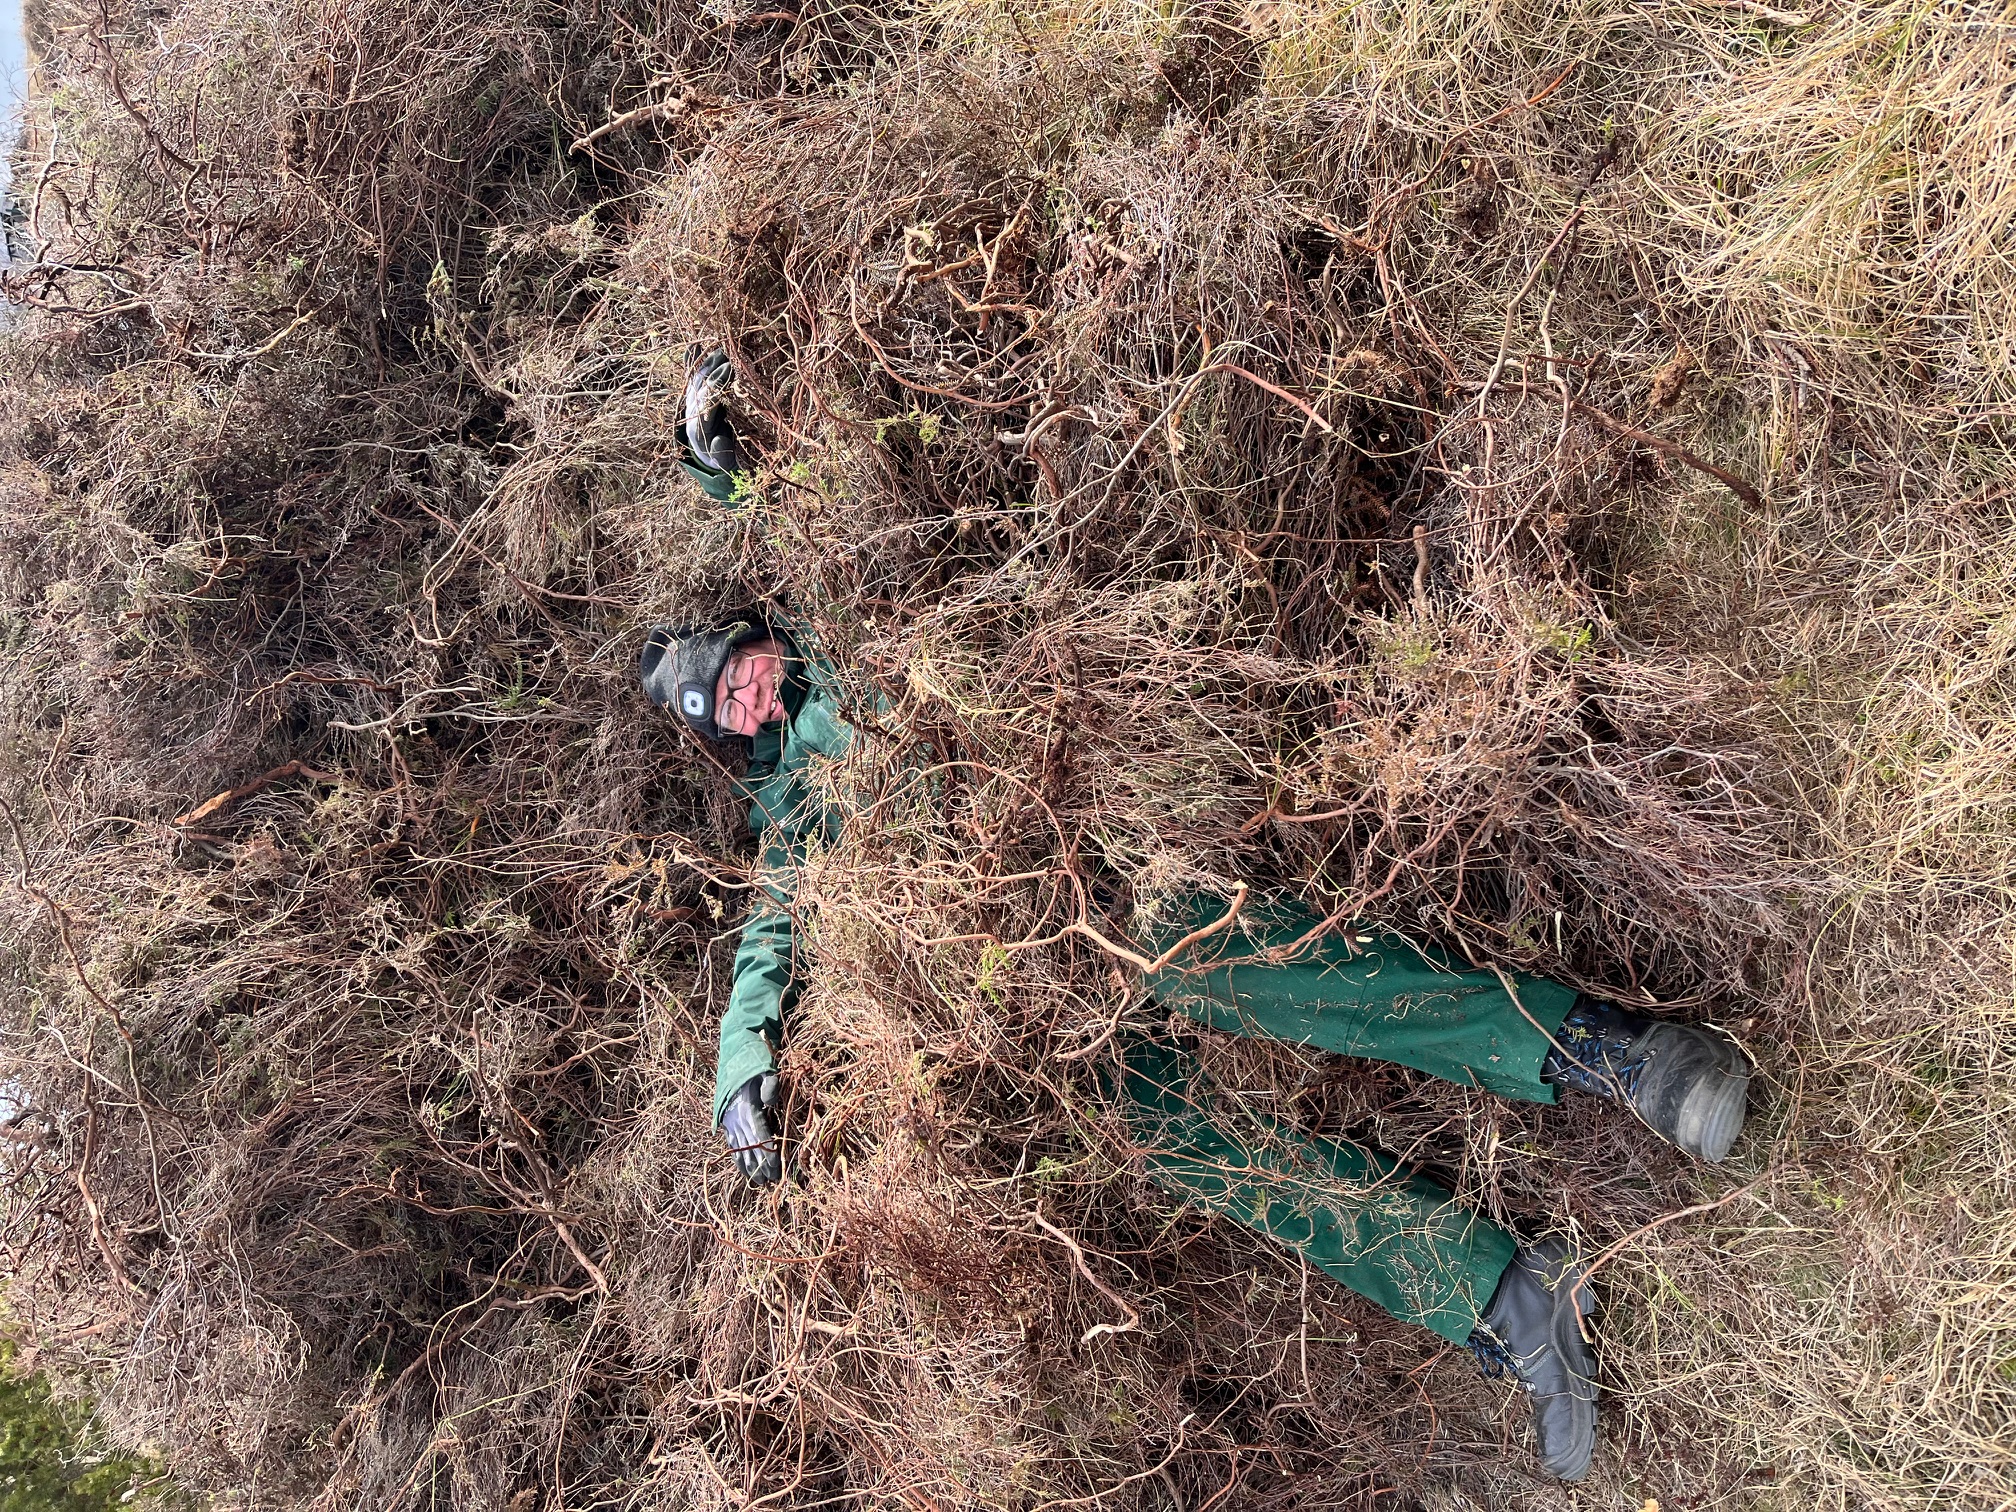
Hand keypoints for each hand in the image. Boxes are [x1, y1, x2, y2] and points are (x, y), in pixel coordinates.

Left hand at [684, 348, 742, 475]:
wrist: (712, 462)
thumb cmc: (725, 463)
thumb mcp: (725, 464)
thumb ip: (721, 455)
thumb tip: (716, 440)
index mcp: (697, 430)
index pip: (704, 403)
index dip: (715, 387)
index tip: (729, 372)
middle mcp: (690, 414)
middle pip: (698, 388)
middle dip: (713, 371)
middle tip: (729, 356)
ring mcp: (691, 405)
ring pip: (695, 380)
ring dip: (707, 364)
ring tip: (721, 348)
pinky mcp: (694, 398)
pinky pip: (691, 378)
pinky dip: (691, 363)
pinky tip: (695, 346)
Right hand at [720, 1072, 781, 1185]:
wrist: (733, 1066)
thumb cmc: (753, 1072)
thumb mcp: (764, 1073)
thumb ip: (770, 1086)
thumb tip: (771, 1101)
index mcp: (747, 1109)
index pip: (759, 1135)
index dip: (768, 1151)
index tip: (777, 1166)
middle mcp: (736, 1121)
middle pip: (751, 1148)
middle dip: (762, 1165)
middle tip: (773, 1180)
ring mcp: (730, 1126)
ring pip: (740, 1151)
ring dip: (751, 1168)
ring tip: (761, 1182)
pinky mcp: (727, 1128)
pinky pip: (732, 1149)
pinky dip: (739, 1163)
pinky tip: (746, 1174)